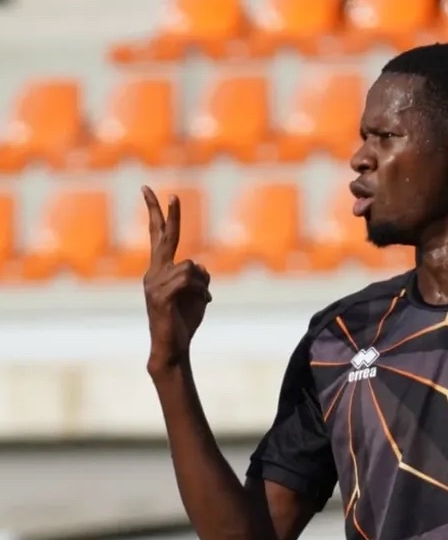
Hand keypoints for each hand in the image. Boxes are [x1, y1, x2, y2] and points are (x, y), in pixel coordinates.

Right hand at [142, 186, 211, 375]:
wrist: (173, 348)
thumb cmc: (184, 322)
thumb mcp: (197, 294)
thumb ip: (198, 275)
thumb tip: (197, 265)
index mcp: (159, 270)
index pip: (158, 237)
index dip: (158, 214)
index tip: (151, 191)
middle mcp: (153, 273)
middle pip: (163, 238)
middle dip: (170, 216)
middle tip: (175, 195)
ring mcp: (154, 284)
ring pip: (189, 267)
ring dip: (202, 284)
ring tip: (201, 300)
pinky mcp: (159, 296)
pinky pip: (187, 280)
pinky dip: (200, 290)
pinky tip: (203, 302)